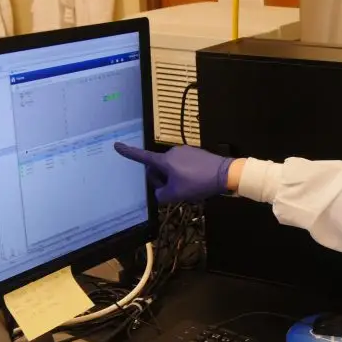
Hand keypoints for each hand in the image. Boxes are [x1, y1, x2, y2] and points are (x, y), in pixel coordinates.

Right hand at [114, 142, 233, 203]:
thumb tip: (158, 195)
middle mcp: (172, 152)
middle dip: (161, 179)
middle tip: (173, 191)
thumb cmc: (198, 182)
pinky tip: (194, 183)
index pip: (142, 157)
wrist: (225, 174)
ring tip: (187, 188)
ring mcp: (184, 152)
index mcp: (164, 160)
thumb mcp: (176, 194)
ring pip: (171, 167)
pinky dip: (183, 174)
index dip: (128, 153)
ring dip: (173, 178)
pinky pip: (182, 165)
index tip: (117, 146)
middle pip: (158, 167)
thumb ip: (161, 195)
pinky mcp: (195, 154)